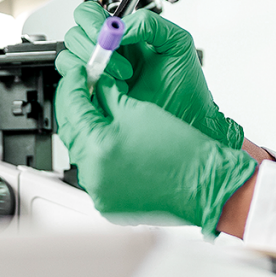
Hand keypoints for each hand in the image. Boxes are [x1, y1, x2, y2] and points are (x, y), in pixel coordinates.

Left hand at [54, 50, 255, 237]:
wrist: (204, 184)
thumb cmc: (181, 151)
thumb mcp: (138, 109)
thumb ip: (107, 95)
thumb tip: (94, 85)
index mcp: (98, 146)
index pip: (71, 105)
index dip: (74, 83)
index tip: (80, 72)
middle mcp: (93, 174)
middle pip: (71, 129)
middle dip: (76, 106)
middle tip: (87, 89)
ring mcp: (99, 192)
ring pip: (81, 151)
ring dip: (86, 130)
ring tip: (102, 114)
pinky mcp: (108, 204)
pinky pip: (93, 172)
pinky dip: (97, 154)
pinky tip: (109, 140)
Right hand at [62, 2, 243, 148]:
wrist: (188, 120)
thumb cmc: (185, 86)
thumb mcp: (176, 42)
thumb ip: (150, 23)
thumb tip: (119, 28)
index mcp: (123, 34)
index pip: (90, 14)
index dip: (91, 21)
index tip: (106, 34)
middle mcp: (106, 53)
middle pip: (74, 34)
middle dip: (92, 47)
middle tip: (119, 63)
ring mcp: (98, 76)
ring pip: (68, 59)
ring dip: (92, 68)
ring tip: (122, 80)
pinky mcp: (93, 98)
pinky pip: (72, 86)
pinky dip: (85, 85)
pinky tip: (110, 92)